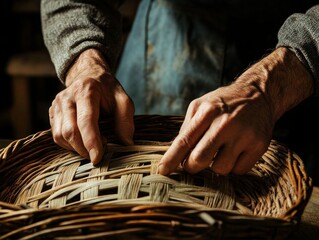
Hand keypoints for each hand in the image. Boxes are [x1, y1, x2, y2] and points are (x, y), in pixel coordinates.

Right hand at [49, 49, 134, 164]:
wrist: (89, 76)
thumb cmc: (108, 91)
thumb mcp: (123, 101)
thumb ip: (126, 121)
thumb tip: (126, 144)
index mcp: (86, 90)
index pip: (86, 121)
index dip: (91, 142)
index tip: (97, 158)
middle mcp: (67, 97)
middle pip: (70, 132)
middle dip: (84, 149)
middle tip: (99, 152)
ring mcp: (57, 104)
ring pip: (60, 136)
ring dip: (76, 148)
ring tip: (93, 145)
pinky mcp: (52, 112)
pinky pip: (56, 136)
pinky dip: (69, 144)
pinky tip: (82, 141)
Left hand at [159, 47, 313, 175]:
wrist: (259, 94)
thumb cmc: (224, 102)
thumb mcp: (201, 105)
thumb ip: (188, 127)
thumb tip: (175, 153)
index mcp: (208, 111)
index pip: (185, 140)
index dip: (171, 158)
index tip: (162, 171)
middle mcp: (226, 123)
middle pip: (200, 159)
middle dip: (192, 166)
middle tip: (193, 163)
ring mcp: (244, 135)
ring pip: (220, 169)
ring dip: (215, 165)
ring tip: (220, 150)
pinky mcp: (259, 145)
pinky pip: (239, 171)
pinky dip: (233, 166)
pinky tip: (235, 151)